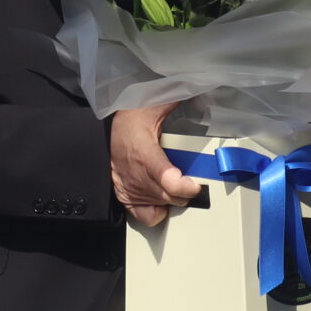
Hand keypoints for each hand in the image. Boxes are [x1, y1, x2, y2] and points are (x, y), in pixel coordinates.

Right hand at [110, 104, 201, 227]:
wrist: (107, 131)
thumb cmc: (130, 119)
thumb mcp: (154, 105)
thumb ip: (179, 100)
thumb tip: (202, 94)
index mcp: (145, 153)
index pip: (168, 181)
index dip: (186, 187)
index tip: (197, 184)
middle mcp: (136, 174)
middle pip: (170, 197)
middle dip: (187, 191)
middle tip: (193, 179)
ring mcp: (130, 188)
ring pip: (162, 205)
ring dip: (175, 198)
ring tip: (179, 183)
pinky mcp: (125, 195)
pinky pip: (145, 215)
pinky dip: (158, 210)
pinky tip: (162, 197)